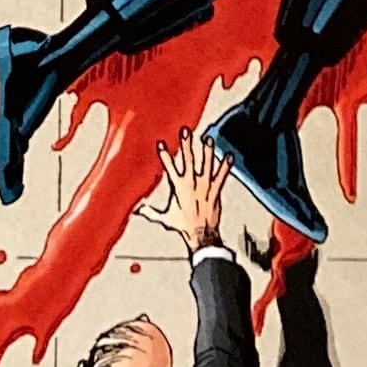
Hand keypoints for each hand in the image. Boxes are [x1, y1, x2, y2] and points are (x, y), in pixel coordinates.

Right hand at [142, 129, 230, 253]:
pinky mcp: (215, 191)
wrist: (201, 235)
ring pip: (206, 164)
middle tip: (185, 131)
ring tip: (207, 138)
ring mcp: (205, 186)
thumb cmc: (183, 226)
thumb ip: (150, 212)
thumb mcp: (165, 218)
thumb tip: (137, 210)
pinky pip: (222, 176)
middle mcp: (191, 184)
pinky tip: (229, 156)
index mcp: (178, 188)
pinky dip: (225, 166)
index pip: (169, 168)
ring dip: (207, 151)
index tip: (161, 143)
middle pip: (188, 160)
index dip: (165, 155)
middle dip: (186, 144)